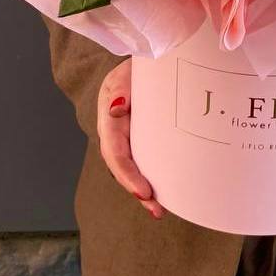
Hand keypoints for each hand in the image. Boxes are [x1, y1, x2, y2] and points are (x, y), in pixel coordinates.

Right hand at [97, 58, 165, 219]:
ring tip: (159, 210)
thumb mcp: (127, 72)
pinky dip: (151, 178)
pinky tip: (165, 193)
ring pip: (131, 168)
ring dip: (143, 191)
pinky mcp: (140, 140)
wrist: (144, 65)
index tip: (143, 191)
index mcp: (110, 116)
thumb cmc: (136, 69)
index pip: (114, 149)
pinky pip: (143, 161)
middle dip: (136, 189)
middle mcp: (115, 131)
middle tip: (155, 208)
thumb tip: (117, 109)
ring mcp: (127, 137)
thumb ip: (121, 87)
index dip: (127, 173)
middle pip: (121, 166)